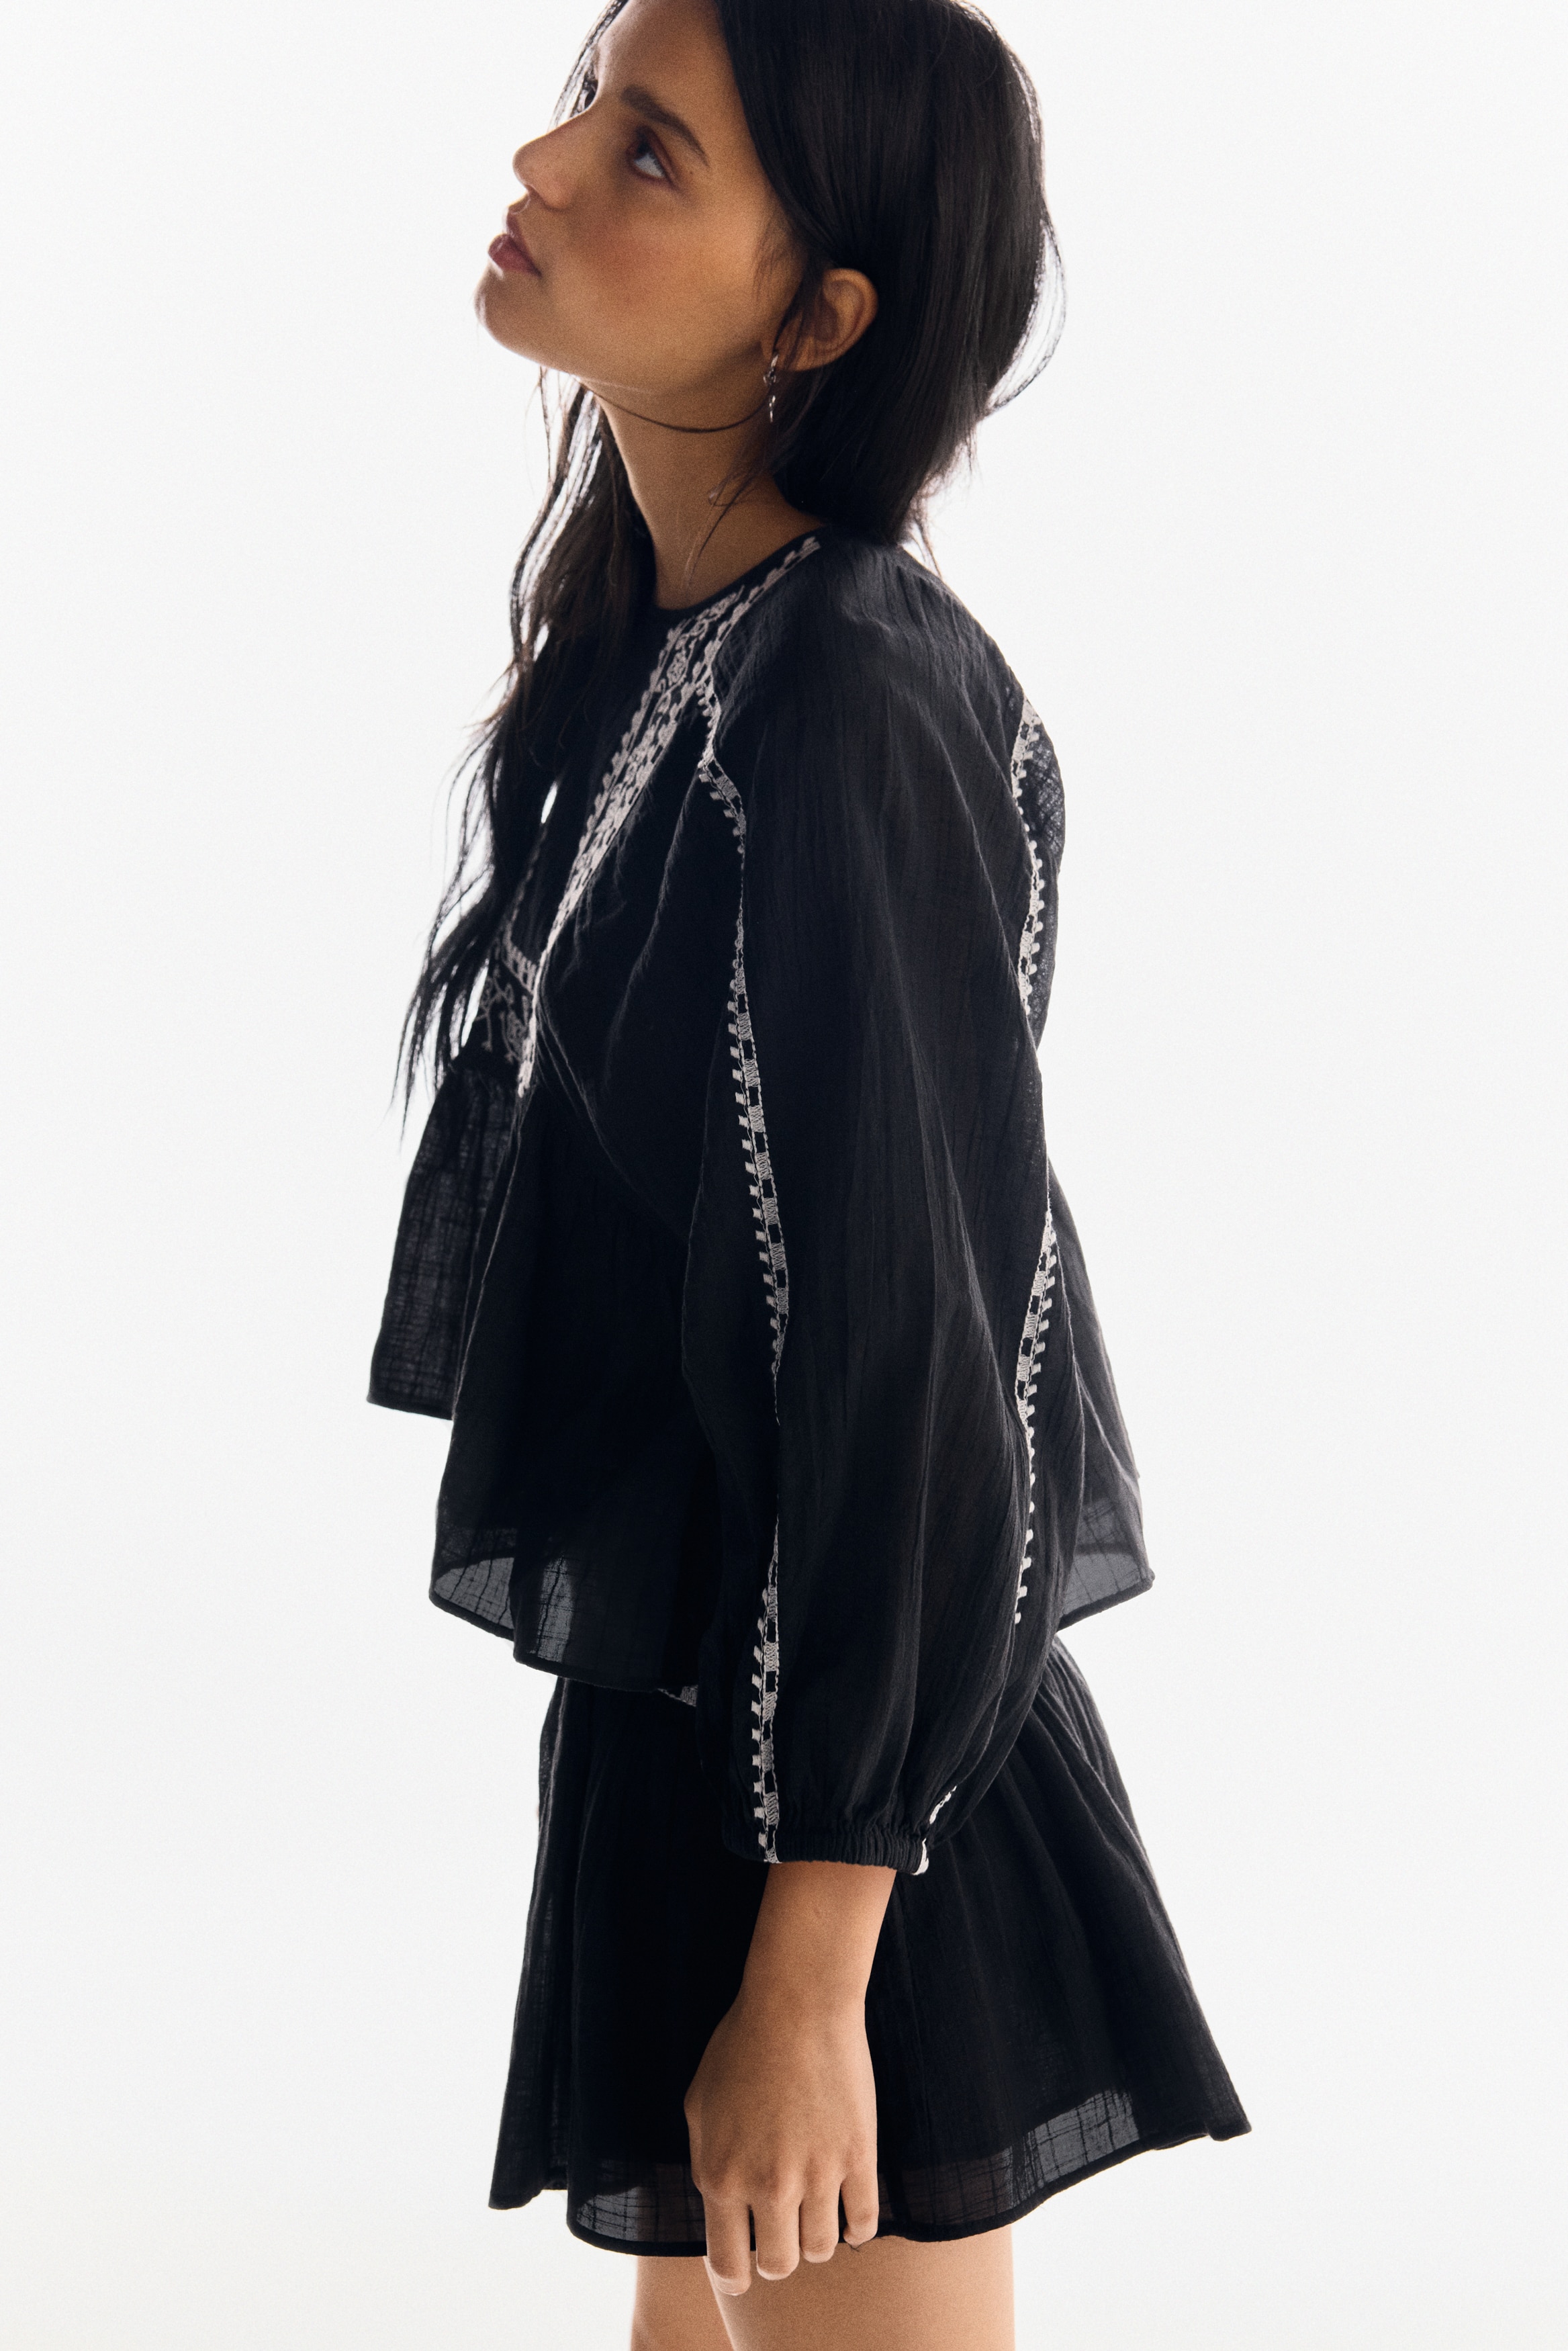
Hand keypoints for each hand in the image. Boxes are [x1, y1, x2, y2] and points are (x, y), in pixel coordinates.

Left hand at [683, 1859, 893, 2294]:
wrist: (797, 2003)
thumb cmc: (740, 2047)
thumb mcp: (698, 2107)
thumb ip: (706, 2165)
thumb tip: (719, 2207)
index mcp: (721, 2177)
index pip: (727, 2265)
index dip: (736, 2274)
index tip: (744, 2269)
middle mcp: (768, 2186)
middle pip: (780, 2264)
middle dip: (778, 2255)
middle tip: (782, 2233)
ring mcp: (818, 2175)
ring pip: (822, 2249)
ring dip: (816, 2238)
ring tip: (814, 2213)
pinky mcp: (859, 2157)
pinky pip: (864, 2223)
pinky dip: (856, 2229)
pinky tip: (849, 2216)